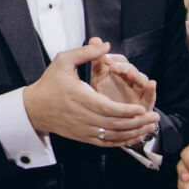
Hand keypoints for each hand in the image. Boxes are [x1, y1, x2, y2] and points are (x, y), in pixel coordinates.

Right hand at [23, 39, 157, 146]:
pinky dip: (121, 142)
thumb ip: (85, 53)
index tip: (141, 107)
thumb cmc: (49, 83)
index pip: (107, 108)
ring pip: (112, 135)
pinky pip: (105, 143)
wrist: (34, 108)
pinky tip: (134, 137)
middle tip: (154, 117)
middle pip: (114, 124)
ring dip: (132, 133)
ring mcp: (83, 129)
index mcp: (79, 97)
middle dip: (137, 122)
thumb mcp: (63, 61)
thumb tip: (105, 45)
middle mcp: (82, 116)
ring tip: (149, 128)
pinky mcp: (83, 137)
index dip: (126, 111)